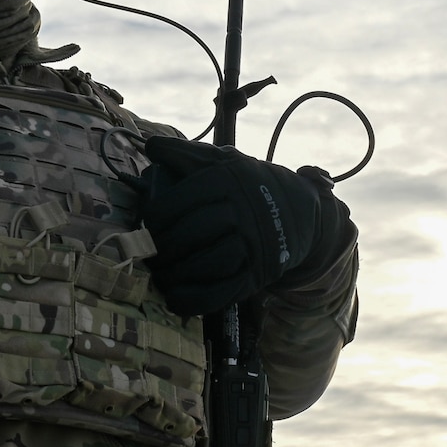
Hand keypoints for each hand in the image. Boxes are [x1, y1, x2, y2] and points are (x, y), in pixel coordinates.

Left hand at [138, 136, 350, 317]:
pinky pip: (224, 292)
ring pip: (210, 262)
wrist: (299, 212)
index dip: (158, 214)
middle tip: (148, 251)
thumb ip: (188, 155)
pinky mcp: (258, 275)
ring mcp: (254, 246)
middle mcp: (245, 211)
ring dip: (177, 273)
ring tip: (159, 273)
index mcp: (230, 180)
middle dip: (164, 245)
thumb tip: (152, 147)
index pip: (186, 198)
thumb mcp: (225, 161)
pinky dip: (195, 299)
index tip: (146, 222)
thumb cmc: (249, 185)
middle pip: (195, 231)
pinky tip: (174, 298)